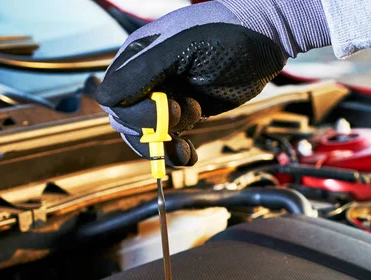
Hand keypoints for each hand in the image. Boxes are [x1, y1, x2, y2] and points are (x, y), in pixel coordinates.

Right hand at [95, 1, 290, 165]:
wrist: (266, 40)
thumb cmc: (226, 34)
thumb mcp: (182, 47)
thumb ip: (143, 71)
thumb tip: (104, 98)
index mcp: (138, 58)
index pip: (116, 98)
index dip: (138, 113)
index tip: (172, 109)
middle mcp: (148, 79)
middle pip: (129, 121)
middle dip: (153, 132)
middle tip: (185, 123)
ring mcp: (168, 96)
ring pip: (149, 134)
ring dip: (166, 146)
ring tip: (187, 148)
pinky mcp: (187, 111)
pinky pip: (171, 139)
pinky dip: (177, 151)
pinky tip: (190, 154)